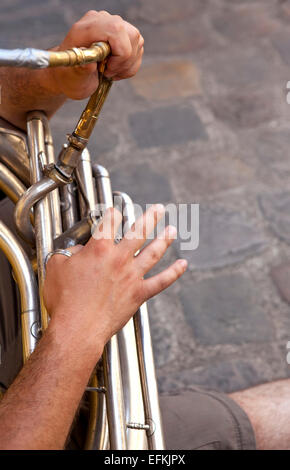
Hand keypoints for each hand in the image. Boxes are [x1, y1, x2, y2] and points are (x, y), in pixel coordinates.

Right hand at [43, 205, 186, 354]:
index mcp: (99, 249)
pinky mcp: (139, 294)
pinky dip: (174, 272)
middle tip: (159, 209)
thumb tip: (78, 251)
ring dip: (165, 239)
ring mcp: (132, 276)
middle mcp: (119, 259)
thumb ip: (69, 254)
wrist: (78, 329)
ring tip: (172, 229)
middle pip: (139, 231)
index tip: (114, 211)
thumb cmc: (65, 301)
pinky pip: (162, 281)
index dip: (112, 213)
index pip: (110, 222)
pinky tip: (182, 265)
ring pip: (154, 251)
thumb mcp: (57, 267)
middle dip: (151, 217)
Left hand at [49, 10, 143, 99]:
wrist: (71, 74)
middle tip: (109, 73)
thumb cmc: (70, 75)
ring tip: (111, 73)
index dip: (120, 54)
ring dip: (128, 65)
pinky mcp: (123, 34)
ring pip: (137, 42)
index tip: (107, 70)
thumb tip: (89, 64)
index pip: (116, 30)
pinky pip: (138, 48)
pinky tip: (116, 70)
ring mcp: (113, 26)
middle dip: (125, 61)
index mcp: (87, 28)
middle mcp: (101, 21)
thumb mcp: (73, 77)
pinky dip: (131, 65)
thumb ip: (81, 69)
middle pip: (131, 35)